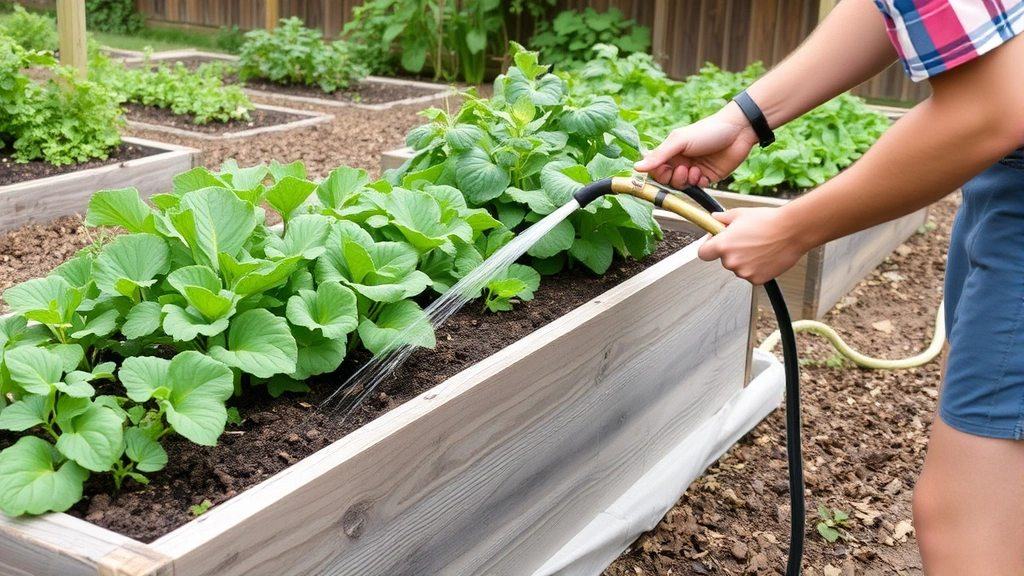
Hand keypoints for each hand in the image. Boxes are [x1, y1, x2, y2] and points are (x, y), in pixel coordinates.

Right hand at [634, 102, 759, 187]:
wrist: (739, 131)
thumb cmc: (707, 130)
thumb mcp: (680, 140)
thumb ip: (659, 155)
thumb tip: (637, 168)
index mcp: (671, 150)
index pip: (655, 167)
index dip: (655, 172)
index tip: (661, 170)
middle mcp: (680, 160)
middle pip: (666, 179)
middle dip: (671, 177)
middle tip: (680, 169)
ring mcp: (693, 170)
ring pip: (680, 185)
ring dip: (684, 180)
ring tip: (693, 169)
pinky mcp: (707, 177)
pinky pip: (696, 188)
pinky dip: (697, 182)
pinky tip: (702, 172)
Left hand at [697, 207, 807, 284]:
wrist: (792, 231)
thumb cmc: (769, 221)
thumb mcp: (740, 214)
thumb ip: (722, 219)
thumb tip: (714, 218)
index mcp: (723, 245)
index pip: (703, 253)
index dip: (708, 247)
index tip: (715, 242)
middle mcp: (731, 261)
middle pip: (723, 260)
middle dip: (731, 251)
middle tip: (745, 240)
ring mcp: (744, 272)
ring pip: (738, 267)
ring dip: (744, 260)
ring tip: (759, 246)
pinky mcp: (757, 279)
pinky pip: (751, 274)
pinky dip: (756, 267)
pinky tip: (765, 255)